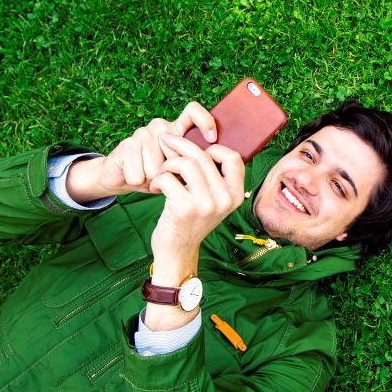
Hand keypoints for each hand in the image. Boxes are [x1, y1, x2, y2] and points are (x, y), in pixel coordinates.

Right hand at [66, 102, 217, 203]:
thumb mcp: (181, 171)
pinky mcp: (128, 144)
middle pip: (178, 153)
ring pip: (159, 166)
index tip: (212, 139)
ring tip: (149, 176)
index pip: (193, 111)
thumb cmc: (159, 176)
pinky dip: (139, 181)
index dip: (205, 121)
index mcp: (178, 129)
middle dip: (174, 172)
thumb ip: (196, 164)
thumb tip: (215, 166)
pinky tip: (135, 177)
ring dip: (154, 179)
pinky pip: (141, 171)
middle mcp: (162, 126)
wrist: (124, 180)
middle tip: (164, 175)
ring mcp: (143, 133)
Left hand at [148, 135, 245, 281]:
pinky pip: (168, 177)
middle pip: (204, 156)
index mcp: (235, 195)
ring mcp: (206, 204)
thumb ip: (213, 177)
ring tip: (163, 173)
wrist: (178, 250)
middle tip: (166, 141)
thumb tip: (200, 142)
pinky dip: (158, 179)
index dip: (214, 148)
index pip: (233, 157)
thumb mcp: (212, 200)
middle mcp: (224, 199)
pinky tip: (156, 188)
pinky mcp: (184, 208)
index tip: (196, 150)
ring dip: (169, 164)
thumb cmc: (192, 220)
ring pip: (186, 163)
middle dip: (180, 145)